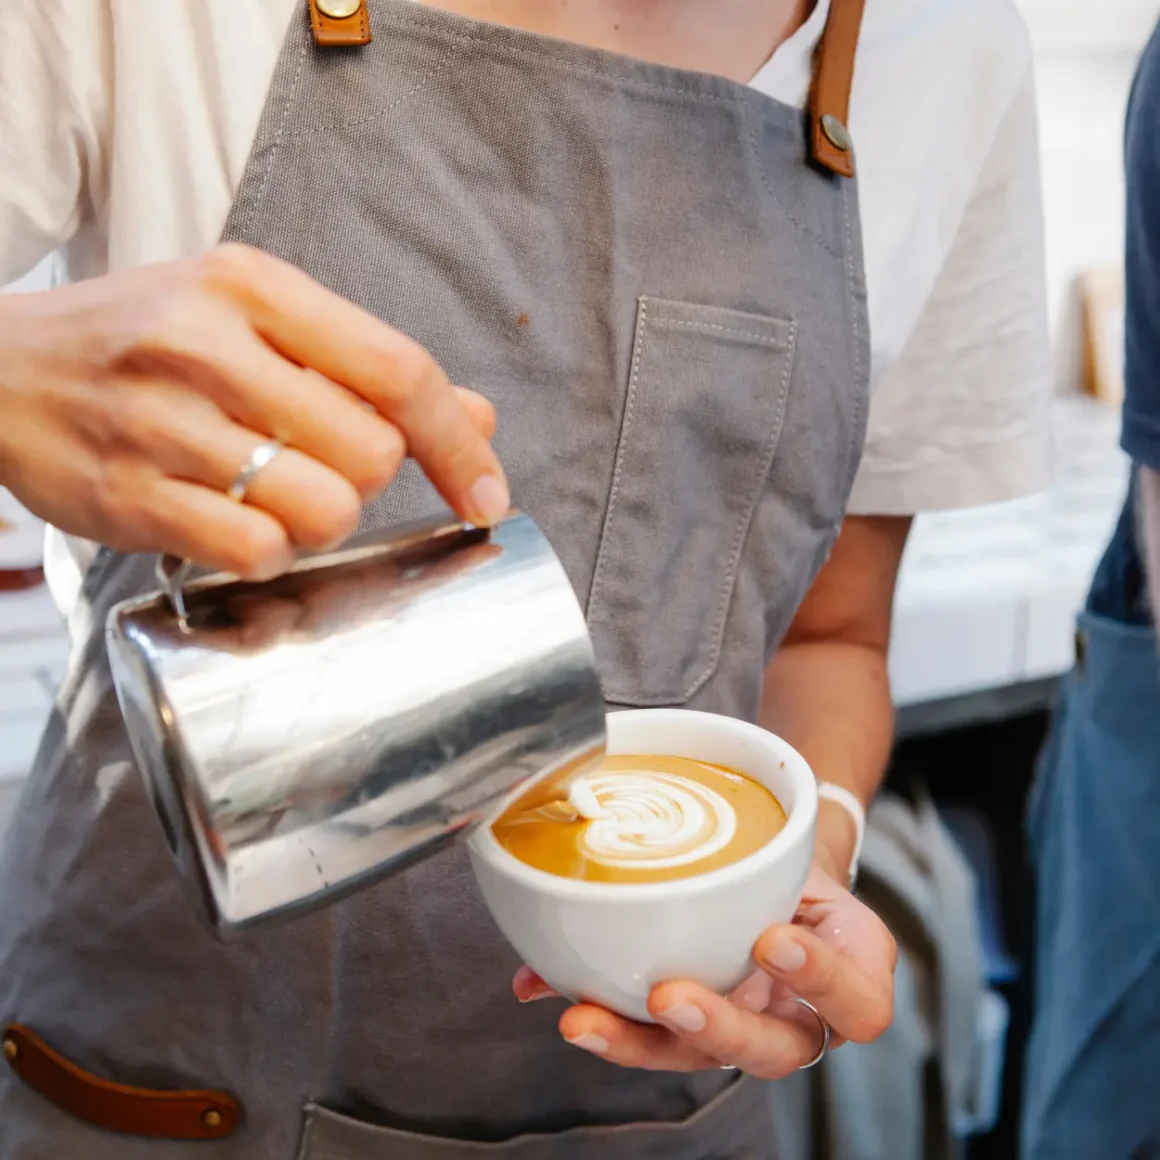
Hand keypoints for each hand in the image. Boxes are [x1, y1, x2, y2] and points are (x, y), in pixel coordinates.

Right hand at [0, 245, 507, 578]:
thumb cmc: (143, 343)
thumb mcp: (252, 319)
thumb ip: (364, 367)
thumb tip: (476, 415)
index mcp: (253, 288)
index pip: (397, 370)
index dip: (459, 443)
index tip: (489, 493)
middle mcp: (208, 345)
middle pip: (370, 454)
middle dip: (366, 481)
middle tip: (317, 466)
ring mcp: (162, 423)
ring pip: (323, 510)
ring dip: (319, 522)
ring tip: (269, 495)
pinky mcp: (127, 495)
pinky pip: (256, 551)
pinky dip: (266, 553)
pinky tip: (232, 524)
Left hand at [513, 862, 895, 1075]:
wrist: (781, 875)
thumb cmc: (794, 864)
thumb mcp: (803, 849)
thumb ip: (769, 844)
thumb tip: (668, 822)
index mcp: (850, 975)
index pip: (859, 1005)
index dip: (820, 983)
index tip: (772, 939)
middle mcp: (800, 1018)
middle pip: (772, 1051)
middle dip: (717, 1028)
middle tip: (669, 996)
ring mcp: (743, 1030)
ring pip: (699, 1059)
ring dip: (635, 1042)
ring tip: (583, 1018)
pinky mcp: (692, 1031)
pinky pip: (647, 1037)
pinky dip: (596, 1012)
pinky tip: (543, 987)